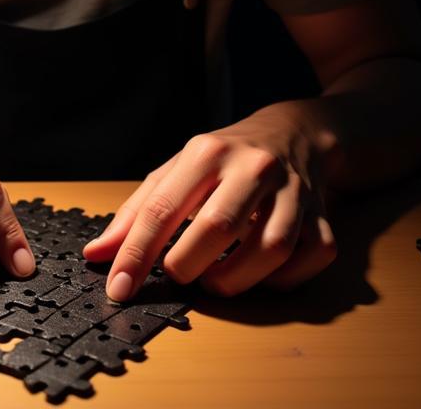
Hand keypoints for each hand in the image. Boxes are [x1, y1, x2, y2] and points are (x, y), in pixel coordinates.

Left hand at [82, 110, 336, 299]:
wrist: (292, 132)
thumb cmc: (224, 157)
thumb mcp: (176, 170)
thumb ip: (136, 212)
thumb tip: (97, 256)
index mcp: (207, 151)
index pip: (164, 207)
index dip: (137, 252)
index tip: (118, 288)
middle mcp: (252, 166)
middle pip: (218, 228)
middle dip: (188, 266)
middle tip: (178, 274)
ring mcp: (293, 191)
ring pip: (269, 249)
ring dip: (234, 280)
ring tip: (214, 280)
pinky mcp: (323, 216)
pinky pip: (308, 259)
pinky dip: (282, 280)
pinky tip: (260, 273)